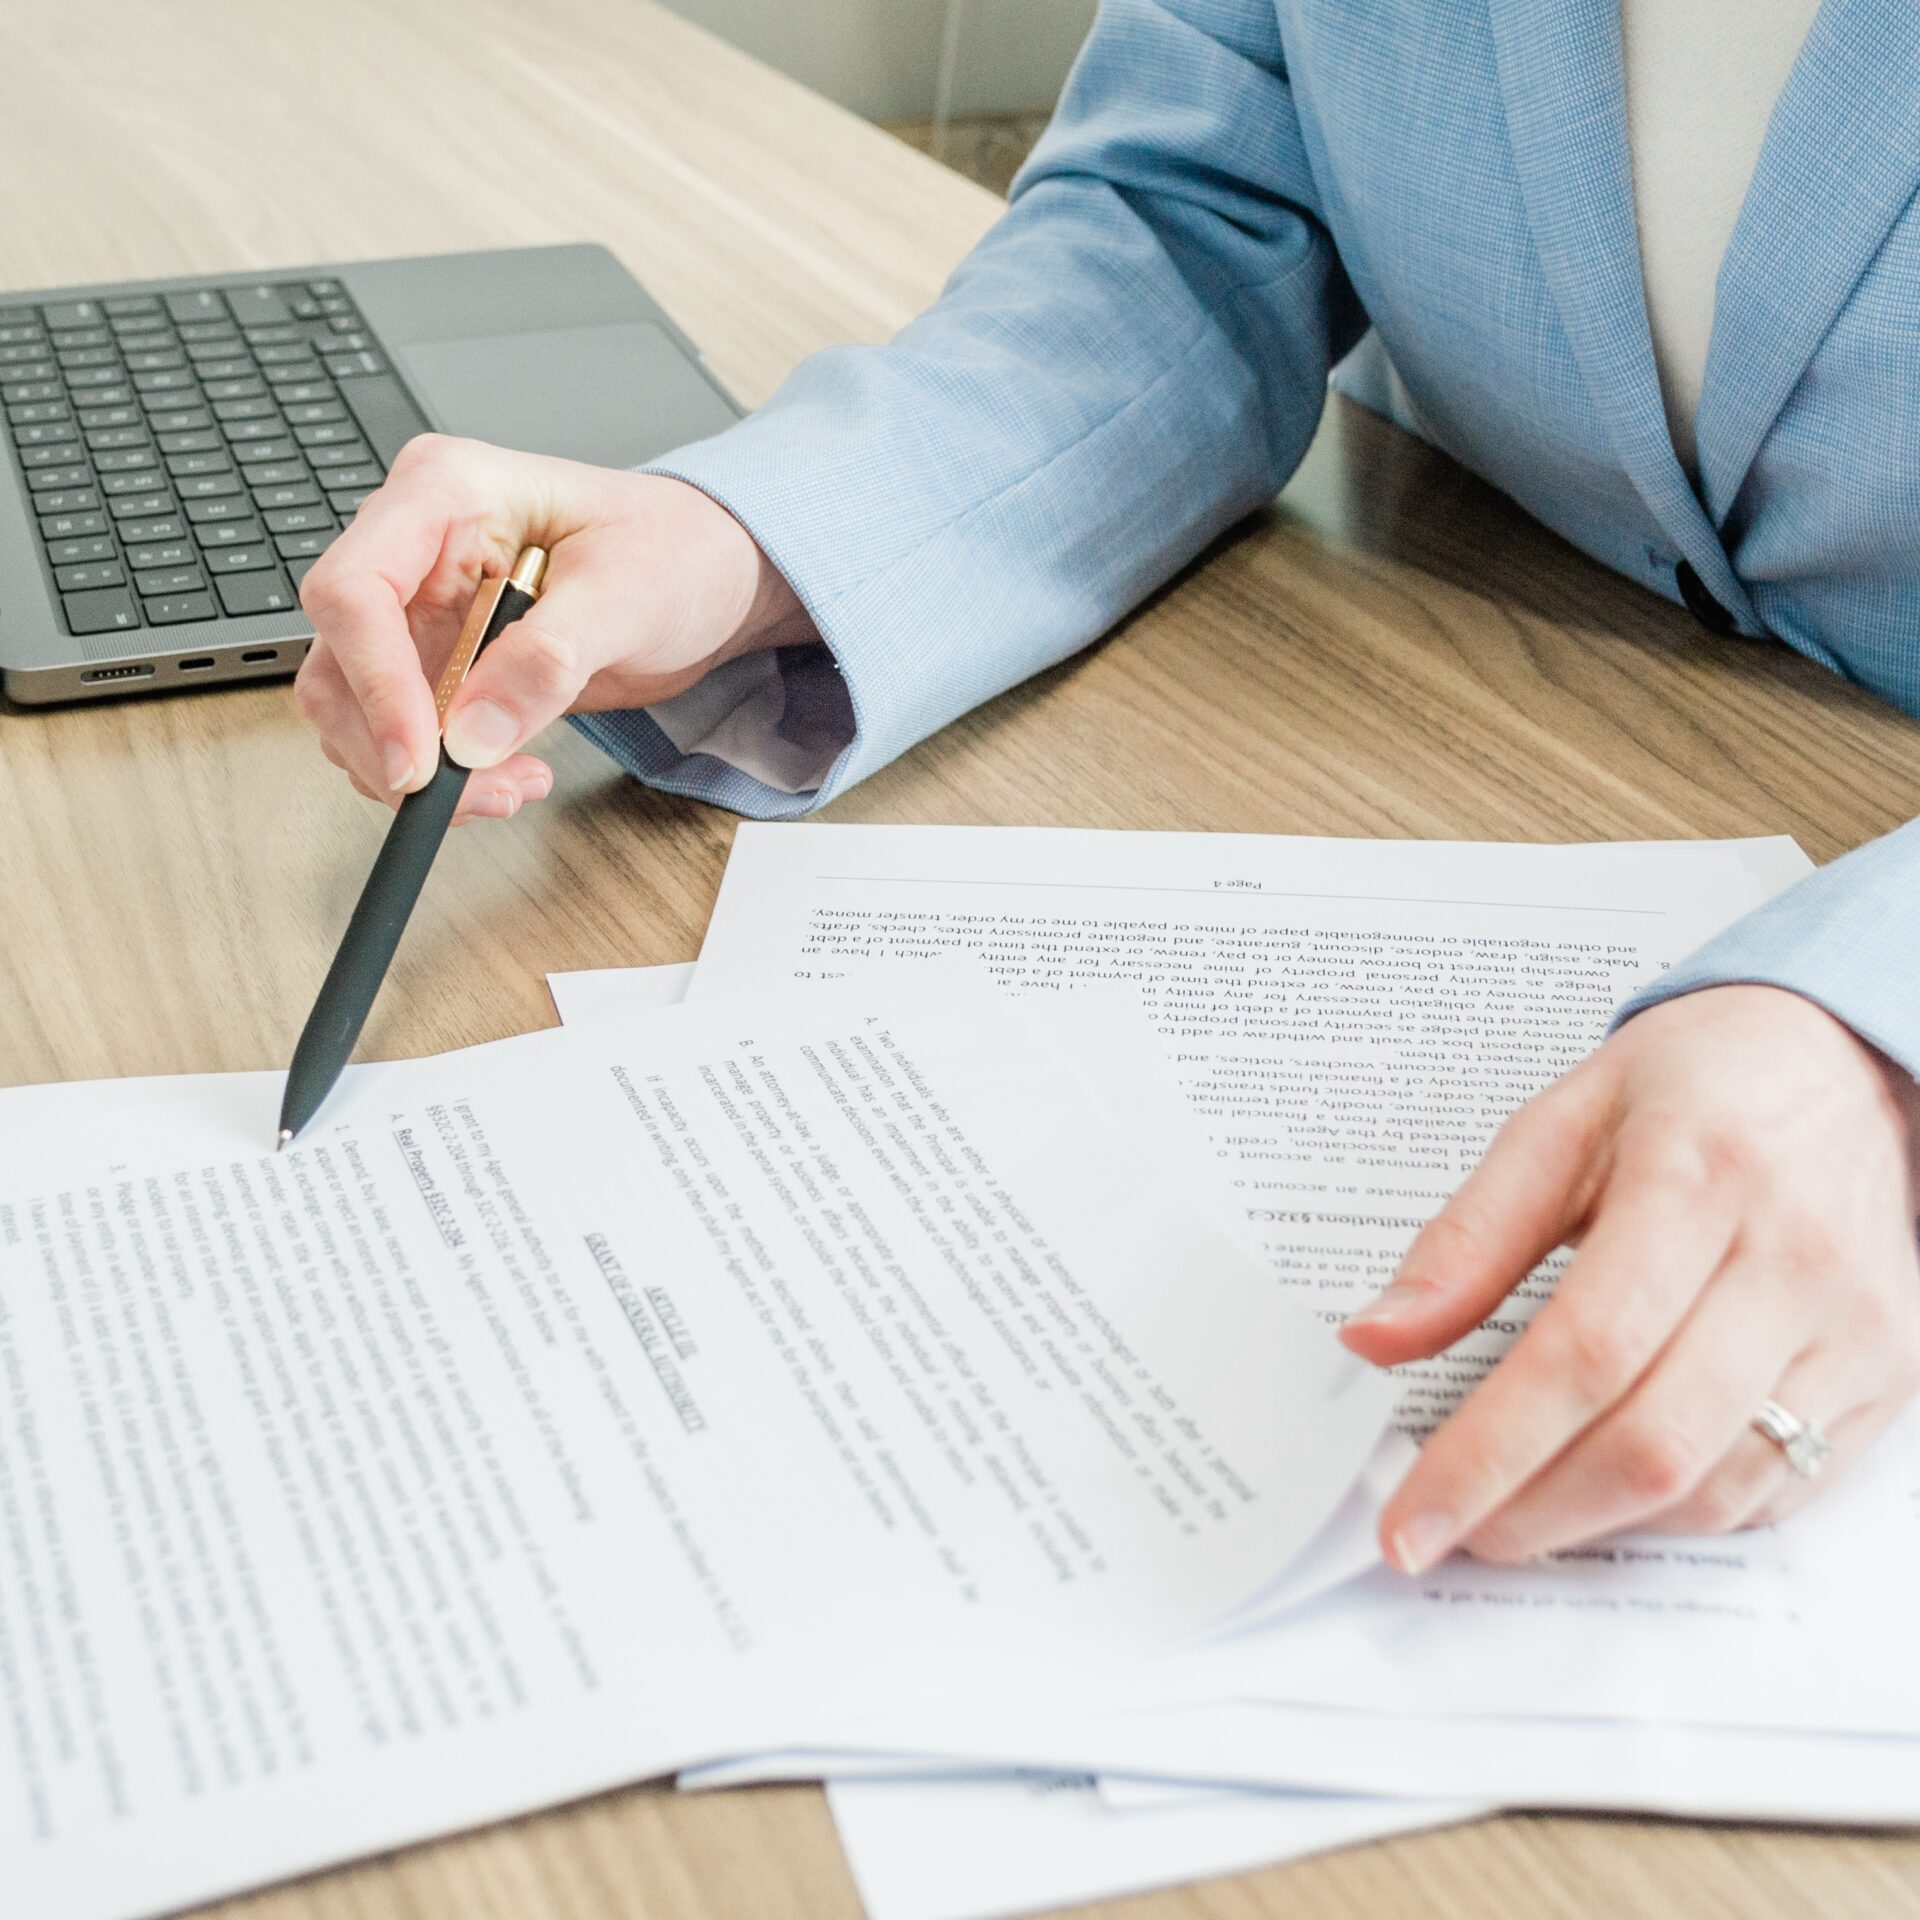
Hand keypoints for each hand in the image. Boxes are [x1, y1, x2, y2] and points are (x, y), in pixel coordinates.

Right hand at [293, 435, 810, 821]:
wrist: (710, 578)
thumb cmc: (677, 549)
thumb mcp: (629, 593)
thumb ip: (550, 659)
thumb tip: (474, 731)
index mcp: (446, 491)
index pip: (355, 587)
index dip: (374, 680)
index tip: (418, 759)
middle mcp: (415, 548)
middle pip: (338, 658)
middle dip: (392, 743)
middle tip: (470, 793)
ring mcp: (421, 609)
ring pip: (355, 708)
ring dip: (417, 771)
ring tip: (510, 786)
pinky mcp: (439, 664)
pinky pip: (402, 732)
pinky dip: (441, 775)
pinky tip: (509, 773)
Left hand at [1340, 984, 1919, 1570]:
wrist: (1840, 1060)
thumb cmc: (1694, 1084)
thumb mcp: (1558, 1122)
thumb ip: (1467, 1239)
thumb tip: (1375, 1340)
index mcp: (1698, 1177)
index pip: (1583, 1353)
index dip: (1488, 1452)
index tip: (1413, 1515)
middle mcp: (1793, 1260)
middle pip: (1653, 1442)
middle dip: (1531, 1512)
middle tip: (1449, 1528)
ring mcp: (1856, 1328)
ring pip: (1717, 1485)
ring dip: (1597, 1523)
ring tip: (1515, 1508)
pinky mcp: (1888, 1374)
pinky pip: (1778, 1488)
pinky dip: (1677, 1512)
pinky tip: (1609, 1484)